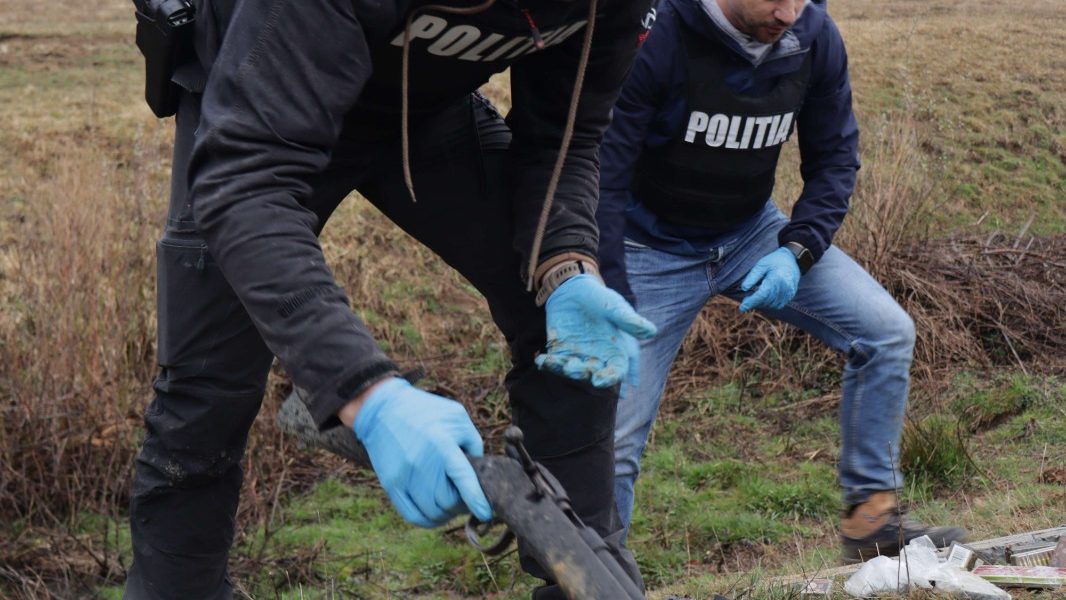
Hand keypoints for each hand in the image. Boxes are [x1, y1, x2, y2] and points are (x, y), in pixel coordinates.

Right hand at [353, 377, 491, 527]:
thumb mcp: (457, 416)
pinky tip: (436, 512)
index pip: (463, 480)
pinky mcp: (391, 485)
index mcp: (442, 444)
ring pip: (433, 513)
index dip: (477, 501)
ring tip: (451, 502)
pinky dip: (429, 520)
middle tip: (465, 496)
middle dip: (462, 503)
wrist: (383, 409)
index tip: (486, 514)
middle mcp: (422, 463)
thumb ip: (473, 443)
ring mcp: (404, 476)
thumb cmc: (426, 412)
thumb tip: (478, 474)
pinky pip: (413, 516)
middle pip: (449, 501)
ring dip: (447, 513)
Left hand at [536, 274, 656, 387]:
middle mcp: (598, 358)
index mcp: (616, 351)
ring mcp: (578, 356)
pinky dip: (548, 363)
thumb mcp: (615, 307)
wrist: (573, 288)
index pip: (617, 371)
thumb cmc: (600, 298)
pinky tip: (541, 360)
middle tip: (579, 370)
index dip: (611, 378)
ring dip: (568, 370)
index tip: (601, 381)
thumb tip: (652, 332)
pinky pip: (554, 362)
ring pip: (574, 370)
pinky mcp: (559, 351)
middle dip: (588, 377)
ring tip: (565, 364)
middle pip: (595, 375)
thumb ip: (629, 321)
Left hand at [739, 247, 800, 311]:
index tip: (742, 307)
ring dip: (761, 303)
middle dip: (754, 302)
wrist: (792, 260)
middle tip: (746, 298)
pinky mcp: (790, 296)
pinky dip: (769, 303)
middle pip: (766, 300)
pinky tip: (764, 297)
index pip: (763, 293)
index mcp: (777, 277)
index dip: (752, 302)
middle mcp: (785, 287)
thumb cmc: (774, 261)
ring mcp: (789, 293)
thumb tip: (744, 288)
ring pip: (771, 304)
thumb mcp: (761, 265)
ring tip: (755, 295)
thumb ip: (752, 277)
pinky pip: (777, 305)